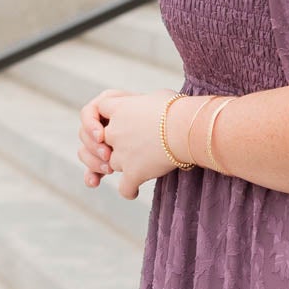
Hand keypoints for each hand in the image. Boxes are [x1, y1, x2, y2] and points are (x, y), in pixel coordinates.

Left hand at [77, 87, 194, 199]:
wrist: (188, 129)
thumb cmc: (181, 110)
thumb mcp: (159, 97)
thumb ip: (146, 103)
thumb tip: (151, 107)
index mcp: (120, 108)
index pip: (99, 109)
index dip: (104, 117)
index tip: (112, 122)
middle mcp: (115, 130)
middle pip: (102, 141)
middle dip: (109, 147)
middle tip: (124, 151)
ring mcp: (122, 153)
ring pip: (111, 164)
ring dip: (123, 167)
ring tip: (140, 168)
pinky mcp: (133, 172)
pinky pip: (124, 188)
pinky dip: (129, 191)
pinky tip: (134, 190)